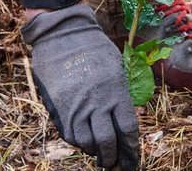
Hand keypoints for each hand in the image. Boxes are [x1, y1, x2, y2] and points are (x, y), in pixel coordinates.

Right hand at [22, 4, 139, 169]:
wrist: (62, 35)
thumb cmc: (94, 48)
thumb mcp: (117, 67)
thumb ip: (122, 94)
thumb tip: (124, 120)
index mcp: (116, 92)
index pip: (128, 130)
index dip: (131, 149)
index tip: (133, 160)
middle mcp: (96, 103)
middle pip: (108, 142)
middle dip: (113, 158)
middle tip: (115, 165)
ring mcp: (75, 107)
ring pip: (87, 143)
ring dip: (95, 152)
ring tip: (99, 154)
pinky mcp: (58, 107)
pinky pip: (69, 134)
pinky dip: (79, 142)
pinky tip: (85, 140)